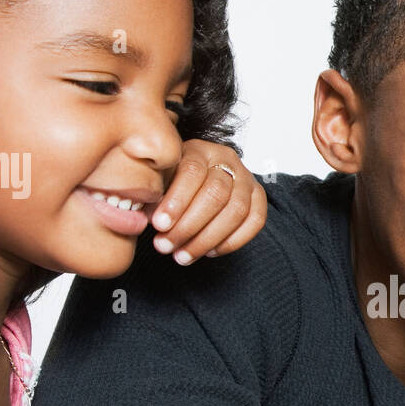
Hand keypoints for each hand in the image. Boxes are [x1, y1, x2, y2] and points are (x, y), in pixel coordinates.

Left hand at [150, 140, 267, 263]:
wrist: (200, 179)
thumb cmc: (174, 181)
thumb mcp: (159, 180)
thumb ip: (154, 195)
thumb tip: (145, 219)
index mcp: (199, 149)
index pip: (192, 172)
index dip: (176, 201)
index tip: (158, 225)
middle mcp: (227, 159)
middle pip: (216, 194)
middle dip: (188, 226)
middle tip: (165, 246)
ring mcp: (247, 178)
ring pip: (236, 211)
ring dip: (207, 239)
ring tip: (183, 256)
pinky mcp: (259, 197)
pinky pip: (255, 221)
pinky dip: (232, 241)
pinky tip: (209, 252)